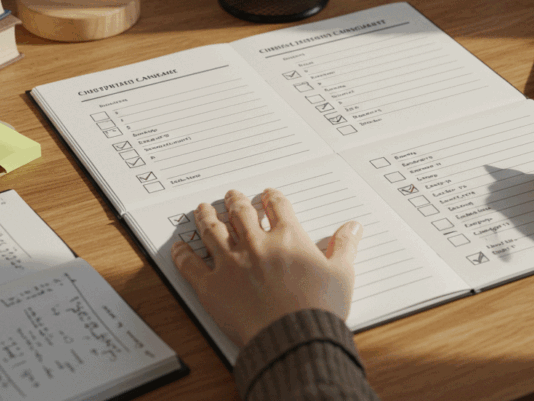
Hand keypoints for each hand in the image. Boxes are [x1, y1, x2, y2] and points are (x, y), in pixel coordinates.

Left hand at [171, 188, 362, 346]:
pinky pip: (190, 264)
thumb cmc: (319, 309)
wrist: (293, 337)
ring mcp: (231, 263)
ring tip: (203, 210)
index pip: (276, 206)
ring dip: (206, 217)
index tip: (267, 195)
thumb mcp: (341, 274)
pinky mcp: (211, 286)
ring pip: (212, 230)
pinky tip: (179, 247)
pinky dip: (182, 253)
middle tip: (230, 196)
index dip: (271, 197)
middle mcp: (256, 244)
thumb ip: (344, 247)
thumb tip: (353, 227)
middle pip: (240, 212)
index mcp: (288, 237)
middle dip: (234, 201)